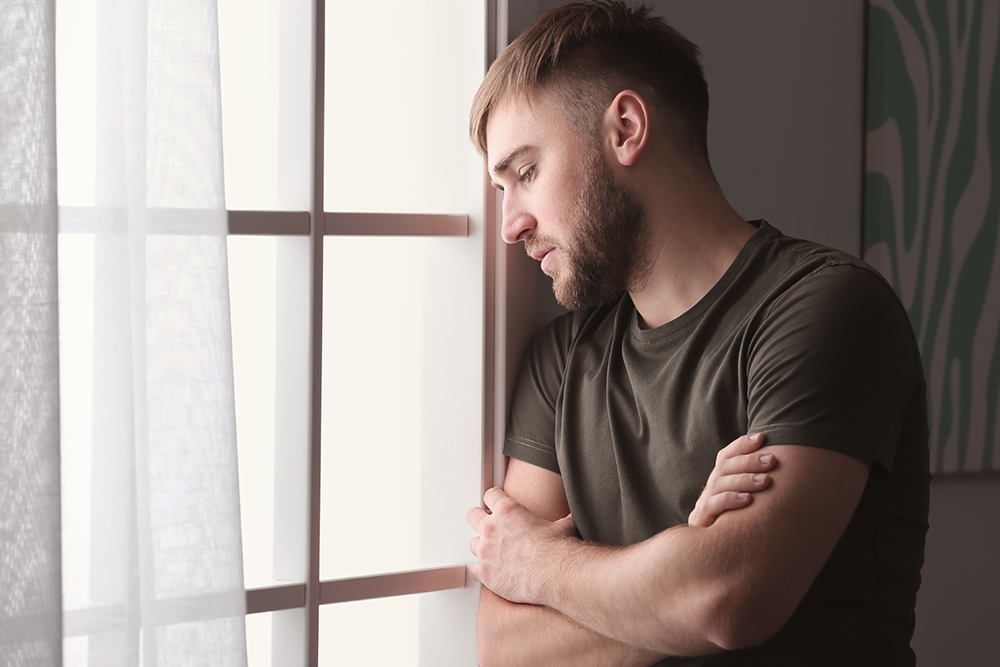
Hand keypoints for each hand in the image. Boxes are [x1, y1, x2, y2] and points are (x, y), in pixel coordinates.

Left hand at [467, 487, 576, 604]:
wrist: (553, 574)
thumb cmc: (557, 550)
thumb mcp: (562, 526)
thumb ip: (563, 519)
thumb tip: (573, 516)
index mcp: (508, 511)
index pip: (491, 495)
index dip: (494, 498)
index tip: (497, 502)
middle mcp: (492, 529)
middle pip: (473, 515)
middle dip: (479, 519)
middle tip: (489, 526)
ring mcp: (486, 551)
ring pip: (473, 544)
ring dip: (482, 547)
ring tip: (493, 553)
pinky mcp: (485, 572)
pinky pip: (474, 570)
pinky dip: (482, 572)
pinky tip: (492, 573)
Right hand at [688, 433, 775, 527]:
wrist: (709, 547)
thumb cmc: (733, 519)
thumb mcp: (743, 498)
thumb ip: (755, 482)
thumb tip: (781, 465)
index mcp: (720, 477)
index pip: (727, 455)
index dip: (742, 444)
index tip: (762, 438)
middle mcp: (712, 485)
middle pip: (726, 466)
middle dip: (749, 461)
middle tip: (771, 460)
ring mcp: (705, 500)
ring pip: (721, 483)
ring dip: (744, 479)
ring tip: (765, 480)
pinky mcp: (702, 517)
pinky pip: (714, 504)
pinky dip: (731, 499)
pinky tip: (747, 499)